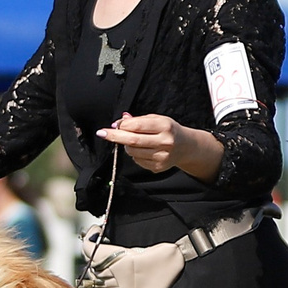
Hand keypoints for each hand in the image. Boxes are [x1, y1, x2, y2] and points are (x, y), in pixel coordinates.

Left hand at [97, 112, 223, 180]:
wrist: (186, 146)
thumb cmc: (168, 130)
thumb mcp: (156, 119)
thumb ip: (137, 120)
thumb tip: (118, 123)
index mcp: (165, 126)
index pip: (137, 126)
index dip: (121, 125)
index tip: (110, 126)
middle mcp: (165, 142)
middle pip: (133, 141)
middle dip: (115, 137)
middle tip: (102, 133)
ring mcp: (162, 157)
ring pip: (133, 152)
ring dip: (126, 146)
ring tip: (132, 141)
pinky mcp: (158, 167)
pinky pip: (137, 161)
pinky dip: (134, 154)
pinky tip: (143, 149)